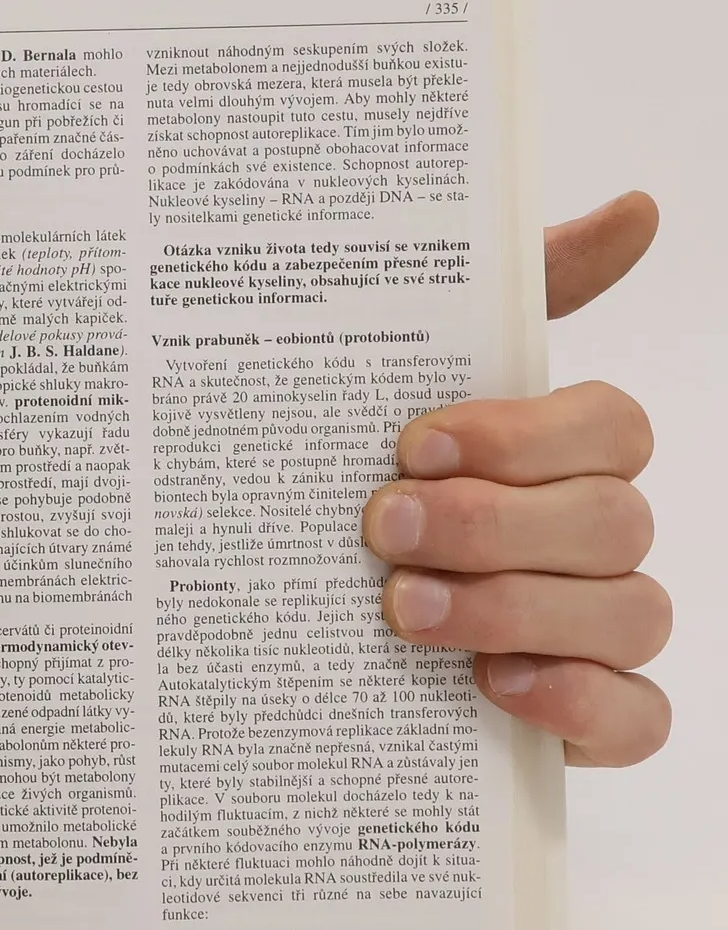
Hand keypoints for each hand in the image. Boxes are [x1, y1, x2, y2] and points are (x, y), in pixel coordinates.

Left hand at [362, 192, 668, 765]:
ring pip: (630, 613)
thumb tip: (635, 210)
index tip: (410, 442)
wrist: (291, 638)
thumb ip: (507, 300)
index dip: (521, 434)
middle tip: (383, 530)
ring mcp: (602, 632)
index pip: (609, 425)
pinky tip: (491, 689)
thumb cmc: (365, 501)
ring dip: (512, 608)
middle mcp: (597, 538)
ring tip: (400, 612)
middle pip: (614, 520)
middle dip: (493, 525)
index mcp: (562, 457)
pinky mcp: (591, 720)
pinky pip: (638, 717)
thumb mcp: (395, 394)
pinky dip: (575, 703)